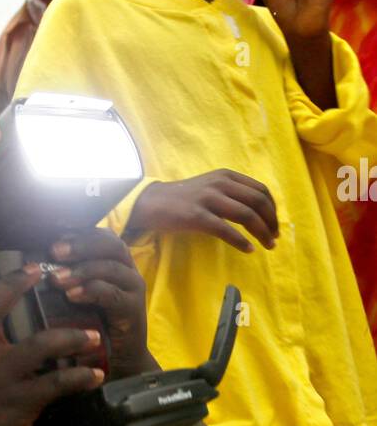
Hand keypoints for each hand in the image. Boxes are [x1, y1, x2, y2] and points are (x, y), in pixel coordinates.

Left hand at [45, 227, 149, 377]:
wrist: (120, 359)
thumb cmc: (93, 324)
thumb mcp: (77, 295)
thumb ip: (65, 276)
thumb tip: (33, 262)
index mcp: (114, 262)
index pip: (101, 235)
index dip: (79, 232)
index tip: (53, 236)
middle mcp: (127, 270)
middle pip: (110, 244)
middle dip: (81, 244)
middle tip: (54, 251)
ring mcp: (133, 288)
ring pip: (111, 267)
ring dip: (82, 269)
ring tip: (56, 278)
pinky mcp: (134, 310)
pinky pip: (113, 294)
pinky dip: (92, 291)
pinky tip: (72, 295)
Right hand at [125, 171, 278, 253]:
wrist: (151, 202)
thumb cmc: (183, 198)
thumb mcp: (210, 187)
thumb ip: (232, 193)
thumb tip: (258, 211)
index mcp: (226, 176)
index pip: (260, 190)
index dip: (273, 209)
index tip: (275, 225)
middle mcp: (220, 184)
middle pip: (257, 202)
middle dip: (270, 222)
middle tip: (274, 238)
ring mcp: (208, 199)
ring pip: (246, 215)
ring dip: (261, 232)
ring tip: (267, 246)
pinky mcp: (197, 216)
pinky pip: (226, 230)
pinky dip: (241, 241)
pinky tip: (248, 249)